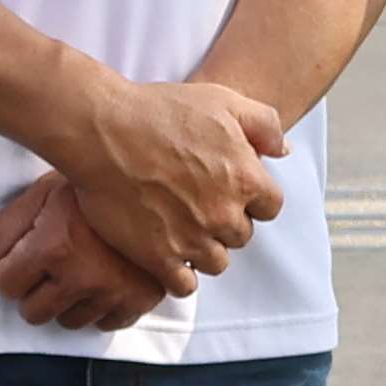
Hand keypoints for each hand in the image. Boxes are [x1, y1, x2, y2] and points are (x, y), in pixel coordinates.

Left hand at [0, 175, 173, 332]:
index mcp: (54, 245)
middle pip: (33, 313)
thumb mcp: (43, 192)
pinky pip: (105, 324)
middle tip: (52, 264)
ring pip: (69, 322)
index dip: (9, 270)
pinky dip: (102, 306)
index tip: (24, 256)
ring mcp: (115, 291)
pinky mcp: (142, 299)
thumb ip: (6, 228)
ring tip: (81, 267)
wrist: (154, 179)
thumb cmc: (92, 183)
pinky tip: (105, 277)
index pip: (4, 286)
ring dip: (68, 301)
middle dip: (35, 290)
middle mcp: (84, 275)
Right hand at [21, 65, 285, 304]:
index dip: (251, 199)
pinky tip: (166, 255)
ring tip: (182, 230)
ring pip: (216, 262)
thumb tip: (283, 151)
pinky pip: (184, 286)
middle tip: (199, 206)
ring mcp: (191, 239)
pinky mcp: (157, 257)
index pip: (270, 207)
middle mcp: (224, 214)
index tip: (229, 190)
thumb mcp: (224, 100)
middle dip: (226, 222)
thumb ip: (263, 124)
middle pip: (241, 235)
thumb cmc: (160, 111)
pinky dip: (179, 275)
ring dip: (204, 250)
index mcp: (246, 179)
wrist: (102, 132)